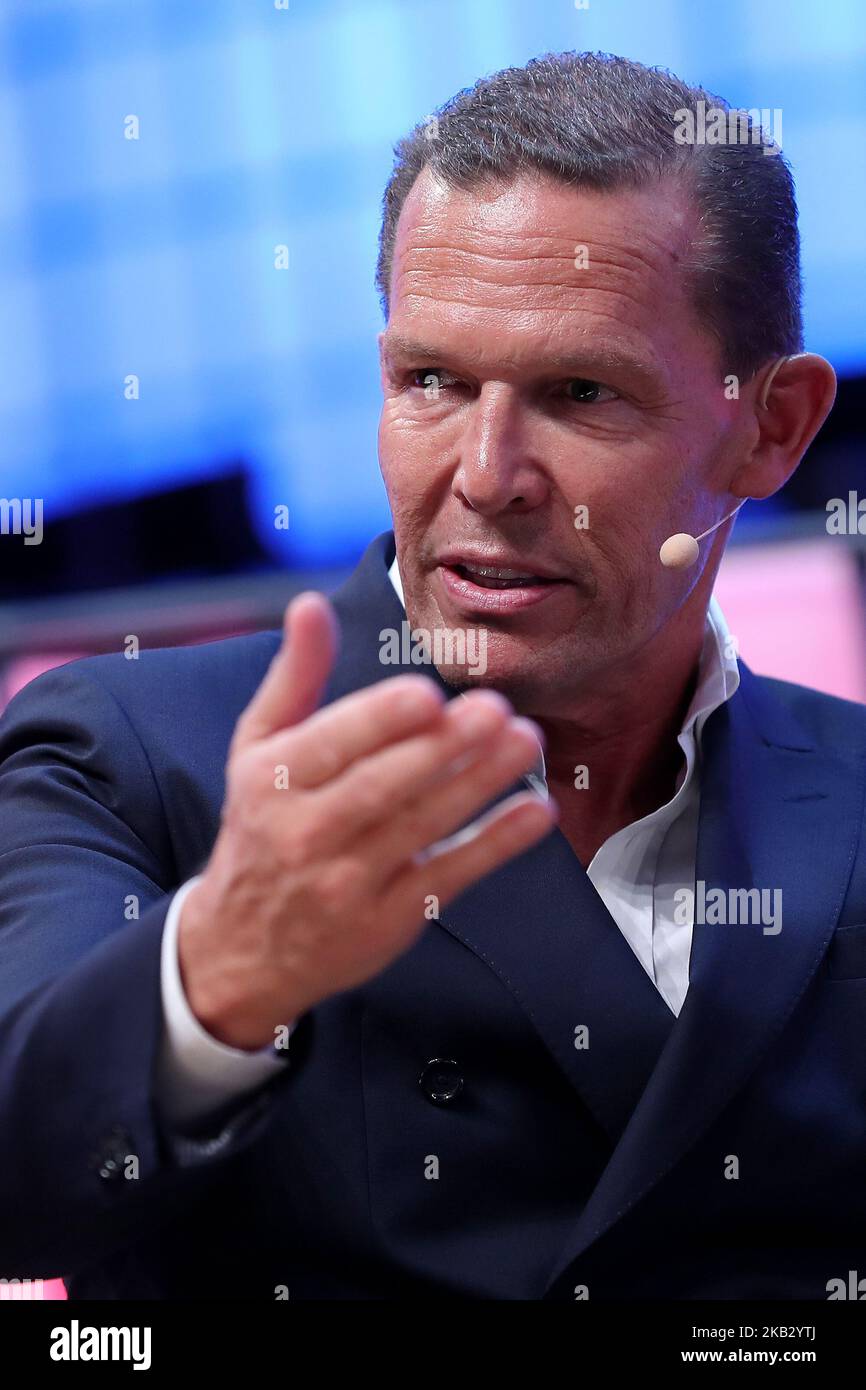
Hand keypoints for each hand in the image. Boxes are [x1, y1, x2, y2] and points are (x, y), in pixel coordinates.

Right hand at [177, 590, 555, 1048]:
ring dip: (479, 783)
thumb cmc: (261, 830)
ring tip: (525, 741)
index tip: (427, 694)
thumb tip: (310, 604)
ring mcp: (350, 882)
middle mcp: (307, 833)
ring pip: (421, 827)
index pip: (330, 746)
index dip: (380, 721)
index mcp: (274, 781)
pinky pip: (449, 877)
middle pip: (381, 787)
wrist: (240, 950)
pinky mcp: (390, 920)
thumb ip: (293, 676)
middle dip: (442, 748)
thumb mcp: (256, 749)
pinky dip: (494, 845)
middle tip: (496, 709)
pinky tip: (534, 812)